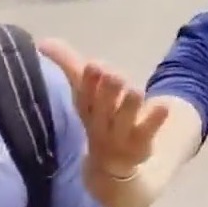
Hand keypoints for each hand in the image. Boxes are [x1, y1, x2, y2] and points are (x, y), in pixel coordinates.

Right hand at [39, 38, 169, 177]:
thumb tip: (43, 42)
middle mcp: (100, 124)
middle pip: (103, 108)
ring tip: (135, 91)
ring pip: (124, 120)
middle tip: (114, 75)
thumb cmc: (98, 116)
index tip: (93, 65)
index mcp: (85, 109)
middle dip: (108, 91)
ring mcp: (120, 137)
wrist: (112, 164)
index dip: (88, 82)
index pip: (83, 96)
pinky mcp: (141, 145)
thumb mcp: (83, 92)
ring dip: (128, 105)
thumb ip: (67, 63)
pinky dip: (155, 119)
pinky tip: (163, 106)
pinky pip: (147, 132)